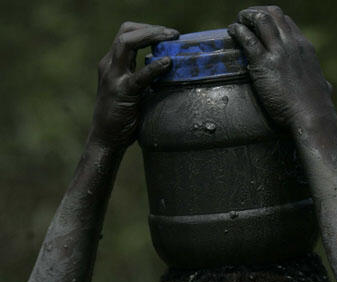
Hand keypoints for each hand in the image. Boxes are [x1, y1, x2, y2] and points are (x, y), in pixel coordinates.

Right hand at [90, 21, 178, 149]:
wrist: (106, 139)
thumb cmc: (121, 118)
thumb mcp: (133, 92)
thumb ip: (145, 79)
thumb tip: (170, 73)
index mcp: (112, 64)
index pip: (127, 34)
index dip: (147, 30)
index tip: (167, 35)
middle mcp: (110, 65)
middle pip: (126, 32)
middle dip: (151, 29)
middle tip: (173, 34)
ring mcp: (113, 77)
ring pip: (126, 43)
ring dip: (150, 36)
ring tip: (171, 39)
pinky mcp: (122, 92)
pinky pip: (139, 76)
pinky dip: (154, 67)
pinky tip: (168, 63)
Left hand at [228, 6, 332, 129]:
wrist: (312, 116)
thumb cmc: (318, 108)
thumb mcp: (324, 87)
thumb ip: (323, 83)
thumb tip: (328, 87)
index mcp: (305, 48)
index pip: (287, 22)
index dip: (272, 20)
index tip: (262, 26)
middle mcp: (292, 44)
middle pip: (273, 14)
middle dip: (257, 12)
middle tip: (246, 19)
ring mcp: (278, 52)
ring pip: (260, 19)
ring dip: (246, 17)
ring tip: (237, 22)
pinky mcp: (264, 64)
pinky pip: (247, 38)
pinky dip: (238, 31)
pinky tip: (232, 31)